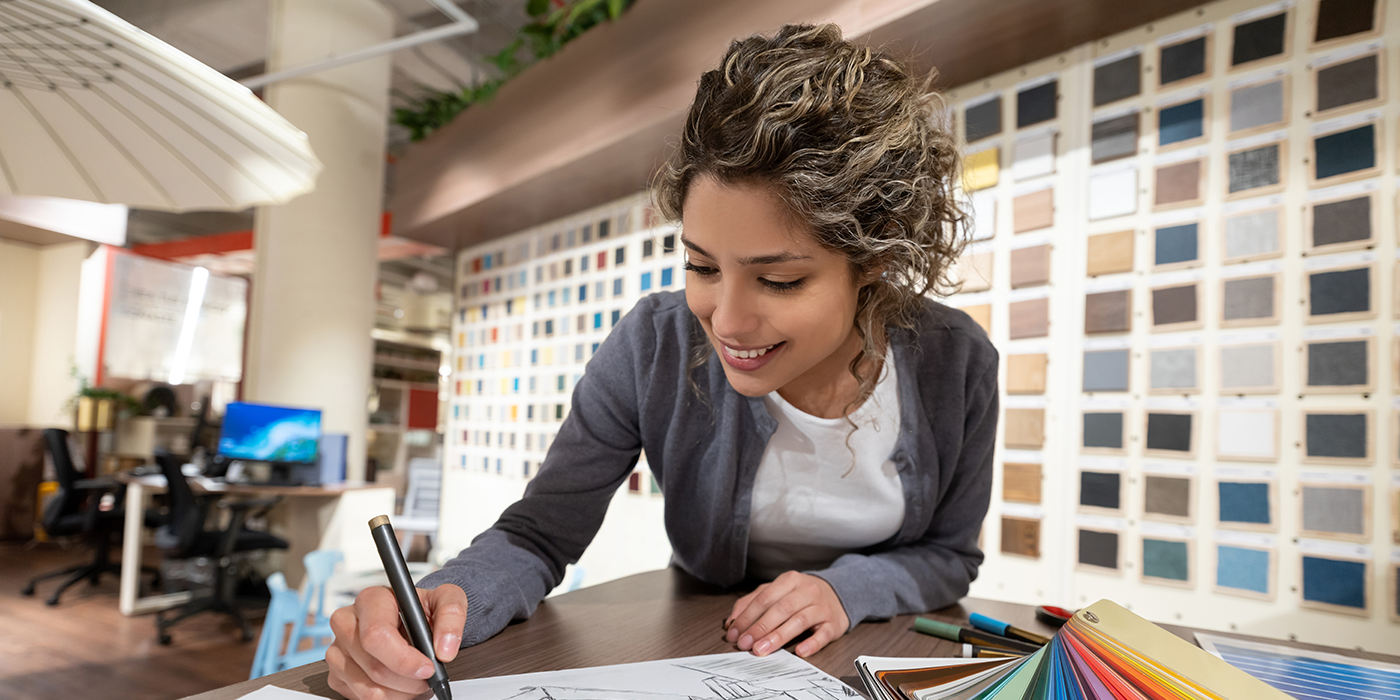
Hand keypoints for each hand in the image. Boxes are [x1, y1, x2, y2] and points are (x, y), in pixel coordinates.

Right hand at [326, 584, 466, 699]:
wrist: (412, 620)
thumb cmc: (423, 609)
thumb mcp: (446, 599)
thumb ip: (451, 615)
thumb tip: (444, 648)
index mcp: (370, 599)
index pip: (376, 635)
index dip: (404, 659)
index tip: (428, 668)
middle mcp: (347, 622)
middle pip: (374, 667)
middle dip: (408, 680)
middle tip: (427, 677)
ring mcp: (338, 650)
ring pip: (368, 688)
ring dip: (401, 692)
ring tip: (415, 680)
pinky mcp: (336, 674)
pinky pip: (362, 698)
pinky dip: (388, 698)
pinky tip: (399, 683)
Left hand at [724, 571, 848, 657]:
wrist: (837, 594)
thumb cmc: (801, 595)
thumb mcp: (777, 591)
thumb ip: (752, 602)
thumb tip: (732, 622)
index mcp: (789, 580)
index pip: (765, 598)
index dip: (747, 616)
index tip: (735, 632)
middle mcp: (806, 591)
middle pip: (781, 609)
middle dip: (760, 627)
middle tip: (745, 644)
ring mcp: (821, 607)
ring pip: (799, 621)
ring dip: (778, 637)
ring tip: (762, 649)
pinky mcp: (833, 624)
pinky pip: (823, 634)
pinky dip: (811, 643)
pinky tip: (799, 651)